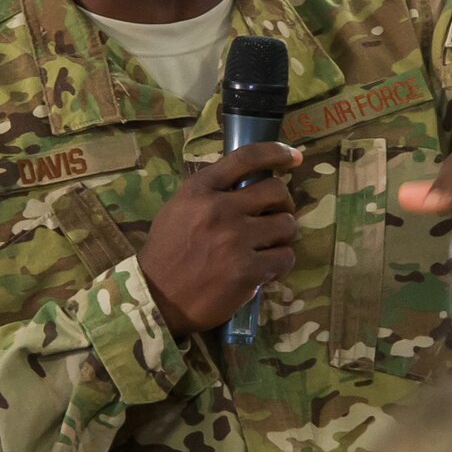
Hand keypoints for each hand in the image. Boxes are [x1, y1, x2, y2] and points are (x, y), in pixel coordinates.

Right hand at [139, 141, 302, 334]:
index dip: (277, 152)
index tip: (294, 157)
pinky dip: (280, 263)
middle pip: (277, 191)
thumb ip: (210, 192)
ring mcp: (235, 241)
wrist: (156, 298)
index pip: (247, 157)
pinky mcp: (247, 271)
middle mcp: (219, 209)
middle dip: (284, 203)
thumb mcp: (178, 208)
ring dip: (283, 236)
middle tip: (277, 215)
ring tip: (270, 245)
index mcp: (200, 189)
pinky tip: (267, 268)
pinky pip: (285, 258)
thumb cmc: (167, 252)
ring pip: (287, 225)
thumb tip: (247, 182)